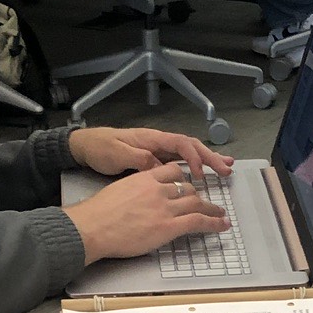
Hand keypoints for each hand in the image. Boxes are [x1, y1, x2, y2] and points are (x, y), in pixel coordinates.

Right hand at [65, 162, 228, 263]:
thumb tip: (135, 206)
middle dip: (198, 197)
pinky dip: (214, 222)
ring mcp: (165, 207)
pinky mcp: (169, 225)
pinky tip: (222, 224)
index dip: (183, 178)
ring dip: (212, 209)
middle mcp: (157, 189)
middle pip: (186, 188)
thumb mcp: (117, 193)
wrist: (92, 226)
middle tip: (206, 203)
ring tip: (220, 214)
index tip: (188, 184)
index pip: (172, 172)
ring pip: (196, 203)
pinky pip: (198, 221)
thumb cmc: (97, 215)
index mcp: (144, 179)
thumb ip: (132, 194)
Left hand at [67, 126, 231, 181]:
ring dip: (207, 160)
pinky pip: (178, 162)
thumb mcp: (117, 154)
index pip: (181, 144)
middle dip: (210, 157)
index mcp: (152, 139)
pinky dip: (193, 166)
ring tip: (225, 168)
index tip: (199, 174)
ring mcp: (157, 150)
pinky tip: (202, 174)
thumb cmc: (100, 148)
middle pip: (190, 147)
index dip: (193, 157)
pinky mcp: (154, 159)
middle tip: (227, 170)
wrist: (86, 147)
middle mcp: (158, 142)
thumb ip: (139, 158)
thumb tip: (159, 166)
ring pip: (187, 153)